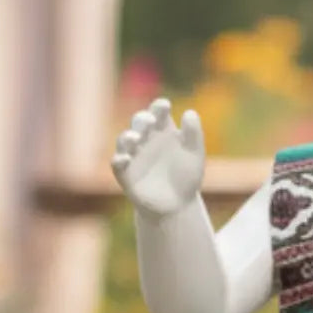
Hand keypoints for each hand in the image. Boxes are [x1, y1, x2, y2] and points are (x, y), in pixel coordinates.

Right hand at [111, 98, 204, 216]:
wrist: (178, 205)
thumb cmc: (187, 176)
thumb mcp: (195, 155)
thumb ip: (193, 134)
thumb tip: (190, 112)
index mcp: (163, 131)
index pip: (158, 113)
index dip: (159, 107)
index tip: (165, 106)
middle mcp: (145, 139)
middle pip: (139, 122)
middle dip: (142, 120)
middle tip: (151, 121)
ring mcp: (134, 156)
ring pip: (125, 140)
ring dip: (128, 137)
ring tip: (136, 138)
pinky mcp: (125, 174)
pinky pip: (117, 164)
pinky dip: (119, 160)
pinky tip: (125, 158)